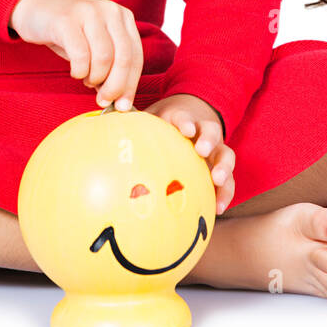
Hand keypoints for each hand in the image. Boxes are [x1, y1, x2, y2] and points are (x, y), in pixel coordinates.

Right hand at [8, 0, 142, 108]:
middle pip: (124, 58)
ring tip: (86, 78)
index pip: (136, 56)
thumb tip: (119, 99)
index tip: (123, 105)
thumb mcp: (95, 44)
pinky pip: (80, 55)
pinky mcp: (66, 20)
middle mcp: (110, 11)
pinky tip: (75, 71)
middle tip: (103, 100)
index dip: (131, 85)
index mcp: (123, 17)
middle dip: (115, 86)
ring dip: (95, 77)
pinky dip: (79, 71)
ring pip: (104, 58)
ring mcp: (89, 13)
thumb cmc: (68, 31)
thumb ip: (110, 66)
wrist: (35, 5)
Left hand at [142, 94, 234, 215]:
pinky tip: (217, 209)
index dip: (184, 122)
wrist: (191, 119)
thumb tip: (100, 126)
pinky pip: (227, 180)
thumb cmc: (162, 125)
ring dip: (223, 167)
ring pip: (226, 155)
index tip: (184, 129)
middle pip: (211, 132)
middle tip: (202, 150)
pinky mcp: (220, 166)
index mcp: (182, 117)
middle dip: (208, 140)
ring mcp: (215, 148)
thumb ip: (130, 126)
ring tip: (217, 180)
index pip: (184, 117)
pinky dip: (224, 193)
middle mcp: (203, 131)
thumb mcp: (148, 120)